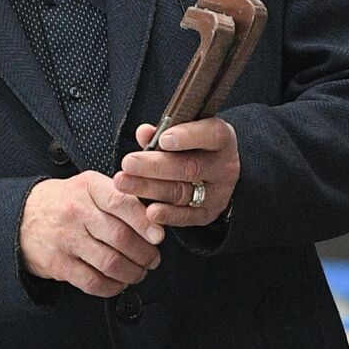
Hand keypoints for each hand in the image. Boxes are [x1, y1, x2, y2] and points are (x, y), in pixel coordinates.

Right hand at [19, 171, 164, 297]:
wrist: (22, 216)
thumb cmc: (66, 201)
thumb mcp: (89, 186)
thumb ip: (119, 196)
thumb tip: (155, 218)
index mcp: (89, 187)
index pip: (121, 203)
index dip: (144, 222)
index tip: (159, 236)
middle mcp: (77, 211)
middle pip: (120, 237)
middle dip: (144, 253)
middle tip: (153, 259)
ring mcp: (66, 239)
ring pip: (109, 262)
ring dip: (132, 272)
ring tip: (140, 272)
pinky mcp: (57, 263)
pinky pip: (91, 281)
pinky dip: (111, 287)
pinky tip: (119, 283)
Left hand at [115, 118, 239, 227]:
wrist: (214, 175)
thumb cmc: (193, 147)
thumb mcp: (185, 134)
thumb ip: (164, 132)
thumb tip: (144, 132)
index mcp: (221, 140)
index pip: (210, 134)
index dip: (187, 137)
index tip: (163, 139)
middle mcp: (224, 166)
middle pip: (189, 167)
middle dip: (155, 166)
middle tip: (128, 163)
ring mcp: (218, 192)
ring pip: (182, 192)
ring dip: (149, 189)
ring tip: (124, 183)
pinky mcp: (208, 213)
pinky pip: (187, 217)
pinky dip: (167, 215)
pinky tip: (148, 212)